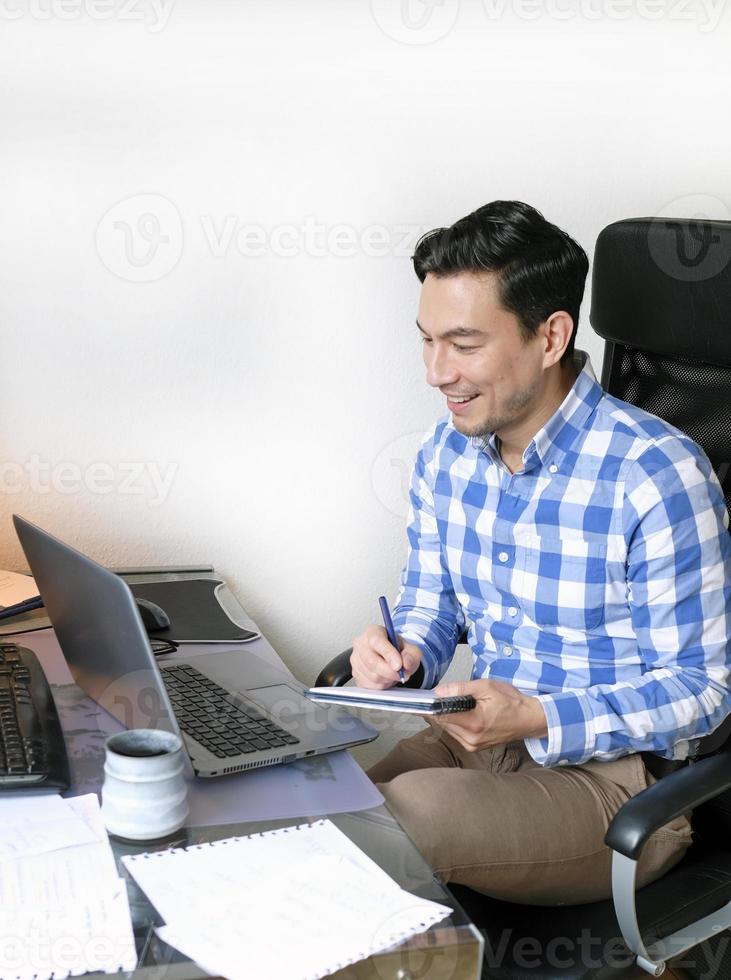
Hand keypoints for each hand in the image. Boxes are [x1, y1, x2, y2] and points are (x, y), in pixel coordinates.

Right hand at [350, 625, 422, 688]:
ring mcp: (355, 660)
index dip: (388, 653)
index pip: (376, 641)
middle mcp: (360, 644)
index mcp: (373, 631)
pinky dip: (381, 685)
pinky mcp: (355, 674)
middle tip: (401, 674)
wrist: (391, 658)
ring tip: (394, 673)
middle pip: (371, 661)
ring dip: (387, 679)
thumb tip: (406, 664)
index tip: (399, 665)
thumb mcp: (411, 649)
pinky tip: (386, 678)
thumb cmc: (398, 650)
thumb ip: (411, 655)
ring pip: (371, 675)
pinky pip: (369, 685)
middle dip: (389, 671)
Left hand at [429, 678, 547, 750]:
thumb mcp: (486, 687)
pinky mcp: (475, 748)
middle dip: (438, 710)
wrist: (529, 719)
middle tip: (437, 697)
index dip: (429, 707)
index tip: (420, 699)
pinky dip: (455, 723)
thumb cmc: (511, 701)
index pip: (441, 716)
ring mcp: (473, 746)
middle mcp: (471, 739)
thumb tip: (439, 691)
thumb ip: (460, 689)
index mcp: (474, 723)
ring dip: (446, 717)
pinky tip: (460, 714)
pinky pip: (457, 734)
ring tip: (450, 704)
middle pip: (442, 723)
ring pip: (448, 729)